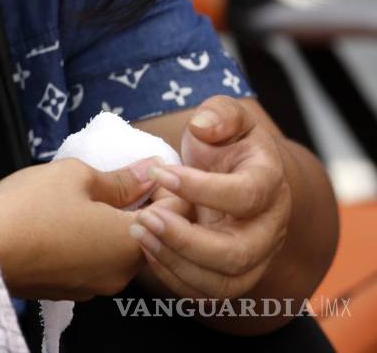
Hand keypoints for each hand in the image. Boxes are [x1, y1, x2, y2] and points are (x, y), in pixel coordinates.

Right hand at [0, 157, 159, 299]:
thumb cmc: (28, 209)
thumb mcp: (75, 176)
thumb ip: (120, 177)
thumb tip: (151, 171)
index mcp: (132, 242)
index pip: (180, 212)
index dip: (169, 185)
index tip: (148, 167)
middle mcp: (122, 272)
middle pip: (153, 233)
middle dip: (141, 204)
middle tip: (117, 177)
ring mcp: (97, 285)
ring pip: (121, 248)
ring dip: (114, 223)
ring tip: (87, 196)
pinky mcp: (72, 289)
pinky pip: (96, 261)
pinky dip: (91, 240)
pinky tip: (66, 220)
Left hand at [130, 95, 291, 300]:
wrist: (233, 175)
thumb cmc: (224, 144)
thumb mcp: (226, 116)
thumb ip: (220, 113)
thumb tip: (204, 126)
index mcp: (269, 185)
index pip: (246, 196)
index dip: (200, 187)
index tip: (158, 172)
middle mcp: (269, 229)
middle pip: (236, 253)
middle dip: (185, 240)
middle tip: (144, 217)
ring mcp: (253, 258)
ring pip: (222, 283)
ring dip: (175, 262)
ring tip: (138, 233)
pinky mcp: (231, 277)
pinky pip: (206, 294)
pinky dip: (173, 278)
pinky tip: (146, 250)